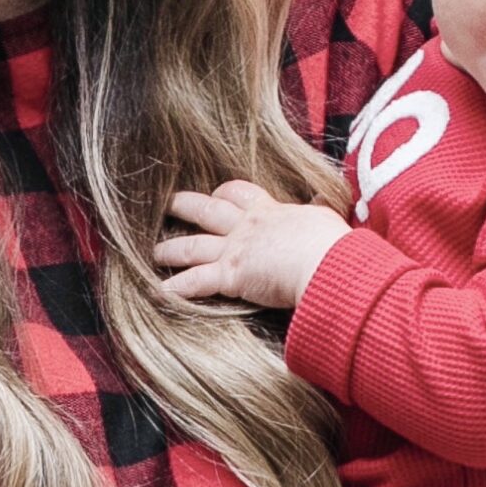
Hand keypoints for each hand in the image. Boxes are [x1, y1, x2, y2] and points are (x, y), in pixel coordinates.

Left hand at [158, 180, 347, 315]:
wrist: (326, 261)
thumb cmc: (332, 244)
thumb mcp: (325, 219)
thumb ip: (317, 211)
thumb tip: (323, 201)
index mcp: (270, 212)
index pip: (240, 194)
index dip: (224, 194)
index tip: (215, 194)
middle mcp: (247, 227)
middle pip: (207, 210)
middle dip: (185, 206)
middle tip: (168, 205)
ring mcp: (235, 250)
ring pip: (192, 246)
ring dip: (170, 249)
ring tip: (154, 252)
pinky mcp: (231, 275)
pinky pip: (195, 281)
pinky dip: (176, 288)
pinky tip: (159, 292)